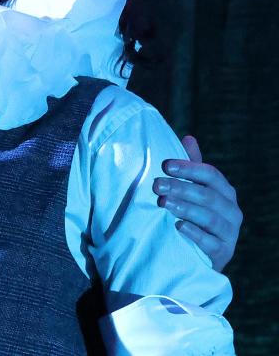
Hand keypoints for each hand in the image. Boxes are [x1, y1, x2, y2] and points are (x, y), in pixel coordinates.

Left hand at [153, 135, 241, 270]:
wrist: (201, 252)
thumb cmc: (195, 213)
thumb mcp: (194, 189)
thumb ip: (192, 167)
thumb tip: (188, 137)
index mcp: (225, 192)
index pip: (211, 174)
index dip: (189, 168)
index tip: (166, 165)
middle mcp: (232, 211)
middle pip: (208, 196)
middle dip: (181, 188)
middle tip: (157, 185)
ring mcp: (230, 233)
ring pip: (210, 218)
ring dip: (186, 208)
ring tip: (164, 202)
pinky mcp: (223, 253)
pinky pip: (210, 243)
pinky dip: (194, 234)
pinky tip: (178, 226)